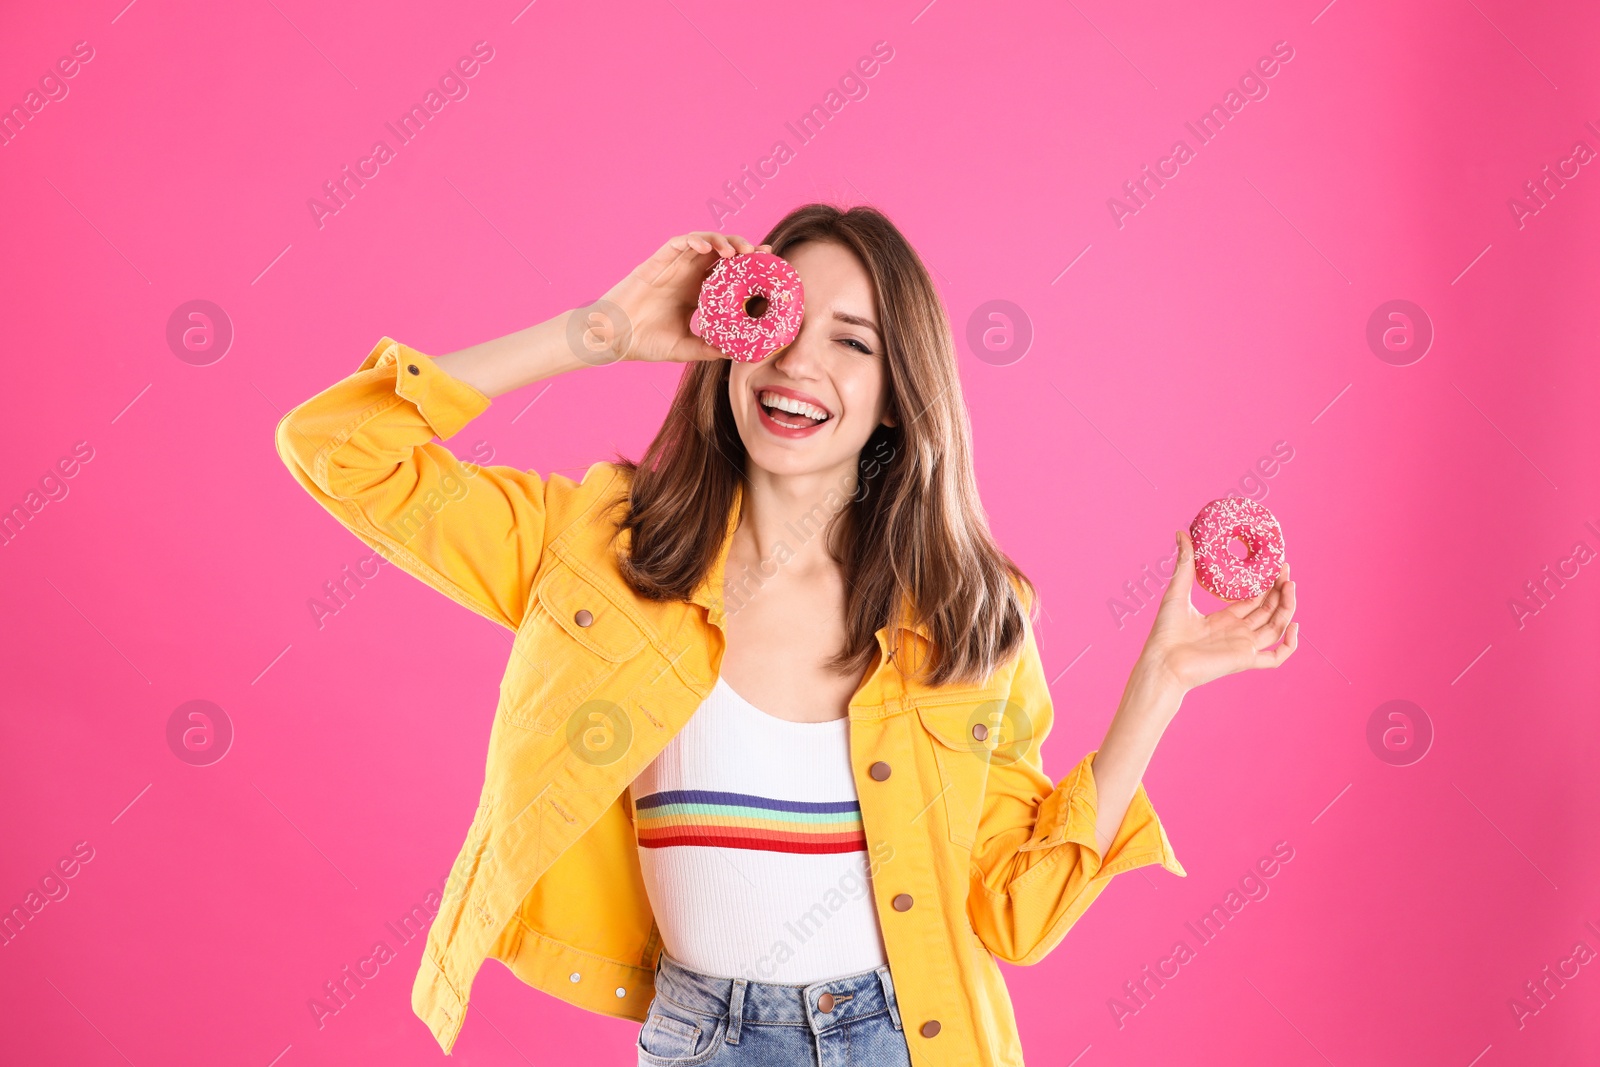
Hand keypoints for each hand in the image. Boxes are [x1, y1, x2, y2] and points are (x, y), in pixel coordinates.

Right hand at [581, 231, 770, 364]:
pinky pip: (677, 243)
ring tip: (736, 251)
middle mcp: (686, 276)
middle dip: (741, 248)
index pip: (727, 274)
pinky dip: (693, 240)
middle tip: (759, 254)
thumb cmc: (644, 342)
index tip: (769, 264)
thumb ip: (709, 348)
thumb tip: (737, 353)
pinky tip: (707, 247)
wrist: (613, 338)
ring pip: (702, 242)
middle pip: (719, 253)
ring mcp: (672, 267)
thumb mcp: (684, 348)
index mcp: (696, 293)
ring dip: (721, 241)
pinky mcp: (655, 262)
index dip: (748, 267)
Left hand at [1138, 528, 1298, 693]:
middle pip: (1268, 611)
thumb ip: (1184, 564)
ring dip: (1287, 607)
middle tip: (1285, 569)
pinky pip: (1276, 657)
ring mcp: (1243, 647)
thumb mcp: (1177, 592)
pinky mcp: (1245, 660)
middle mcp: (1237, 632)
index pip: (1253, 601)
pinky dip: (1289, 645)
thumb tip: (1182, 532)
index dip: (1266, 585)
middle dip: (1280, 590)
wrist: (1162, 662)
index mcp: (1223, 620)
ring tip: (1291, 584)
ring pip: (1275, 627)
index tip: (1275, 565)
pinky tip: (1293, 625)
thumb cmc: (1165, 632)